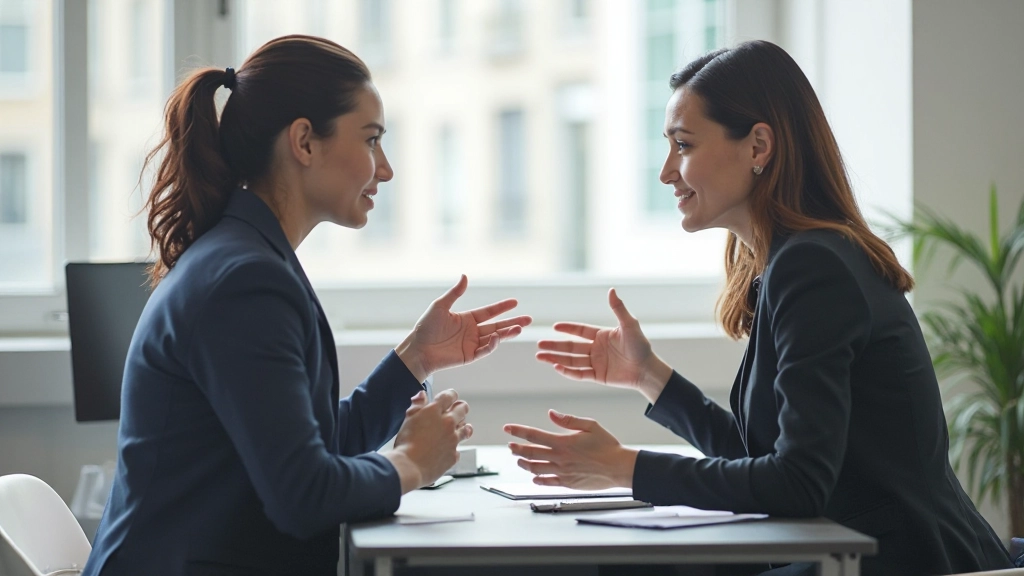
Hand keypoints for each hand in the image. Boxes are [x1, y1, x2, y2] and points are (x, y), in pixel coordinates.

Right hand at [385, 389, 472, 492]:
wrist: (408, 467)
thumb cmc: (405, 444)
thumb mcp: (408, 420)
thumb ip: (416, 405)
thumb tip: (422, 395)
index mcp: (435, 411)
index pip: (449, 395)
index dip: (450, 395)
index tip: (450, 397)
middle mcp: (448, 423)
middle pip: (462, 409)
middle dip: (460, 407)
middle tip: (458, 409)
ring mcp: (453, 439)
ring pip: (466, 428)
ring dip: (463, 426)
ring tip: (461, 427)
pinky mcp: (454, 455)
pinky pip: (458, 448)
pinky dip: (454, 447)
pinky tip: (449, 448)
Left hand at [396, 275, 531, 381]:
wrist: (417, 349)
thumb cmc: (425, 327)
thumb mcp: (440, 306)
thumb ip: (455, 293)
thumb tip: (465, 276)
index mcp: (467, 319)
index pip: (489, 312)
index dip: (502, 307)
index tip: (515, 302)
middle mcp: (472, 331)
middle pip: (497, 325)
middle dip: (513, 322)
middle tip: (528, 319)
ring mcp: (472, 344)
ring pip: (495, 338)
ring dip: (507, 333)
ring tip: (520, 328)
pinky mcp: (469, 356)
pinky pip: (484, 350)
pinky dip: (492, 344)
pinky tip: (497, 337)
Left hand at [503, 410, 637, 489]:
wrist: (619, 467)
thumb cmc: (607, 445)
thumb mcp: (590, 425)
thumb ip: (568, 420)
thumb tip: (551, 413)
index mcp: (563, 442)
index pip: (534, 435)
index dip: (518, 431)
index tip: (508, 428)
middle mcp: (559, 458)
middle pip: (530, 453)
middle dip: (516, 449)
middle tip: (510, 446)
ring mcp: (562, 472)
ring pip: (535, 469)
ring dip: (524, 464)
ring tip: (518, 460)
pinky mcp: (567, 483)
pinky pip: (547, 482)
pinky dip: (537, 479)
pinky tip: (534, 477)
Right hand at [535, 288, 671, 402]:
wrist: (648, 370)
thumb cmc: (641, 346)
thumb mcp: (629, 325)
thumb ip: (618, 309)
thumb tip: (611, 290)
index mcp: (601, 335)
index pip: (580, 331)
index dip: (567, 329)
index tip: (554, 327)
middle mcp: (596, 349)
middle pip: (570, 346)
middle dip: (554, 346)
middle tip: (538, 345)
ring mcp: (595, 363)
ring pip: (571, 360)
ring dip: (555, 358)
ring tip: (539, 356)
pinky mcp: (597, 376)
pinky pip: (579, 374)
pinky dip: (567, 371)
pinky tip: (556, 367)